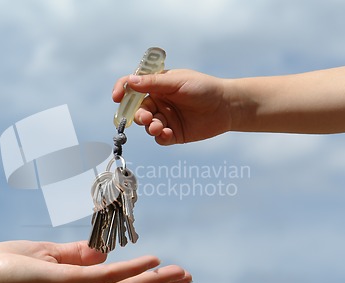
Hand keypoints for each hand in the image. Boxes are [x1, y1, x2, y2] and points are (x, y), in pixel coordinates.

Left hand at [0, 240, 191, 282]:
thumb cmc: (6, 266)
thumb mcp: (47, 255)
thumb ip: (75, 255)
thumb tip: (101, 254)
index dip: (142, 280)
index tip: (163, 270)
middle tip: (186, 276)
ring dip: (155, 282)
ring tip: (180, 274)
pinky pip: (105, 277)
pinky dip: (131, 270)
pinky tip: (151, 262)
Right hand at [112, 69, 231, 144]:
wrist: (226, 106)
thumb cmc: (203, 88)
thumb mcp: (177, 82)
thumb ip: (154, 83)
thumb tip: (130, 81)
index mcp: (157, 85)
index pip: (133, 86)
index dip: (122, 90)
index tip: (117, 97)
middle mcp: (158, 102)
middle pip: (137, 109)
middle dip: (137, 115)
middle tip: (145, 118)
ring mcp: (165, 118)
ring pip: (147, 125)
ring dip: (150, 127)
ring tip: (159, 128)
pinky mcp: (173, 133)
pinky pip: (159, 138)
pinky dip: (160, 137)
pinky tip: (167, 134)